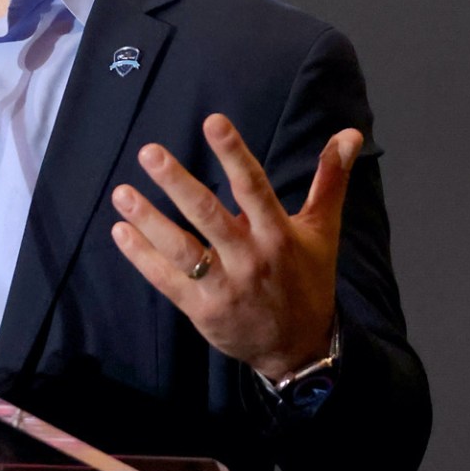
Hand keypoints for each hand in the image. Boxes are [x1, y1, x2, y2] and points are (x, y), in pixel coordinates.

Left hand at [110, 115, 360, 379]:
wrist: (298, 348)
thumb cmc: (307, 280)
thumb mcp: (322, 230)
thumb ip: (331, 179)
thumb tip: (349, 133)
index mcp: (279, 234)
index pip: (254, 188)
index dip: (234, 154)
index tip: (213, 121)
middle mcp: (250, 258)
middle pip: (209, 215)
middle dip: (177, 183)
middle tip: (149, 152)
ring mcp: (224, 286)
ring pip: (181, 249)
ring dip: (149, 220)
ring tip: (121, 192)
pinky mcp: (202, 309)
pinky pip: (166, 280)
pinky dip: (141, 256)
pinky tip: (120, 230)